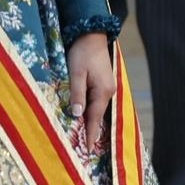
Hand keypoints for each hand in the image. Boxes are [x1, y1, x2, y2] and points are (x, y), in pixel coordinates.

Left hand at [66, 33, 115, 152]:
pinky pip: (97, 102)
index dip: (91, 135)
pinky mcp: (103, 83)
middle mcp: (108, 92)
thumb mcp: (76, 73)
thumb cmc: (82, 53)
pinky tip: (86, 118)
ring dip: (91, 122)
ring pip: (97, 109)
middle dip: (91, 131)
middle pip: (97, 116)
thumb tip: (77, 115)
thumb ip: (77, 94)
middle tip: (85, 149)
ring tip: (85, 138)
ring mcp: (107, 88)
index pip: (95, 119)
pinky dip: (92, 112)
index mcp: (103, 92)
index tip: (88, 150)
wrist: (91, 35)